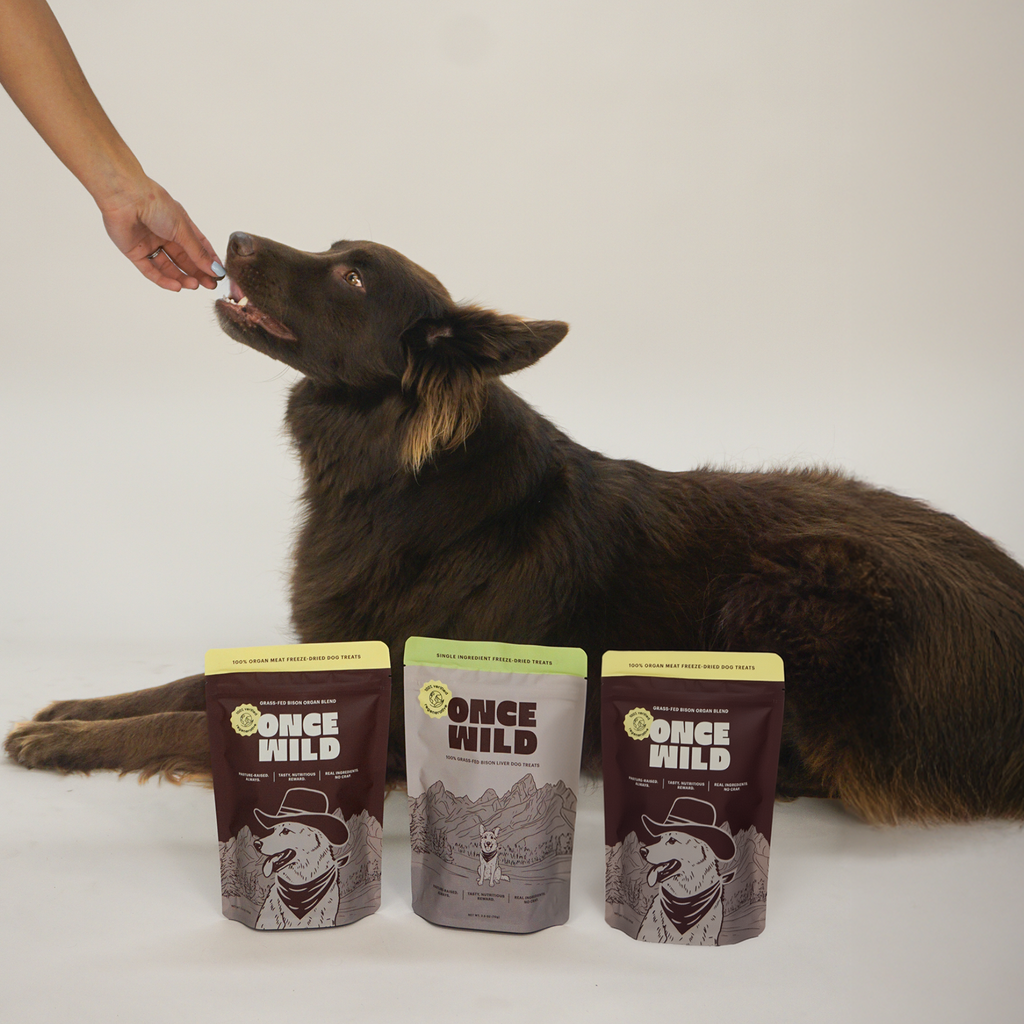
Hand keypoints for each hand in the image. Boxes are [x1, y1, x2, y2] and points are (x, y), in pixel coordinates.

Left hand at [99, 177, 223, 291]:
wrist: (125, 197)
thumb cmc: (155, 204)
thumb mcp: (183, 229)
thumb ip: (198, 252)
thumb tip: (215, 269)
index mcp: (179, 225)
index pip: (198, 246)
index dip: (208, 260)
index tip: (218, 273)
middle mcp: (165, 235)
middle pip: (184, 260)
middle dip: (197, 273)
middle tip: (209, 285)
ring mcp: (150, 244)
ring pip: (168, 267)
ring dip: (182, 278)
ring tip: (194, 285)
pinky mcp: (135, 252)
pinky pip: (150, 270)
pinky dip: (163, 280)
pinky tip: (176, 287)